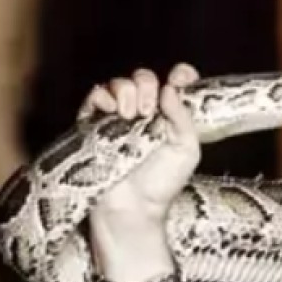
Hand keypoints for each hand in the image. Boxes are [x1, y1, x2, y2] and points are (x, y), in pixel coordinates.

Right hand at [83, 63, 201, 224]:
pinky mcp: (94, 123)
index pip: (176, 83)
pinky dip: (103, 96)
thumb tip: (171, 87)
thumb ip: (183, 117)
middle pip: (144, 78)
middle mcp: (145, 112)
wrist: (131, 206)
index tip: (181, 78)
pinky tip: (112, 110)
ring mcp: (118, 116)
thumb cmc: (162, 183)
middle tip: (149, 112)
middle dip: (147, 86)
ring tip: (131, 116)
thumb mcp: (187, 150)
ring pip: (120, 84)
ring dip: (127, 92)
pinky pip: (94, 96)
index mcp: (170, 115)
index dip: (180, 75)